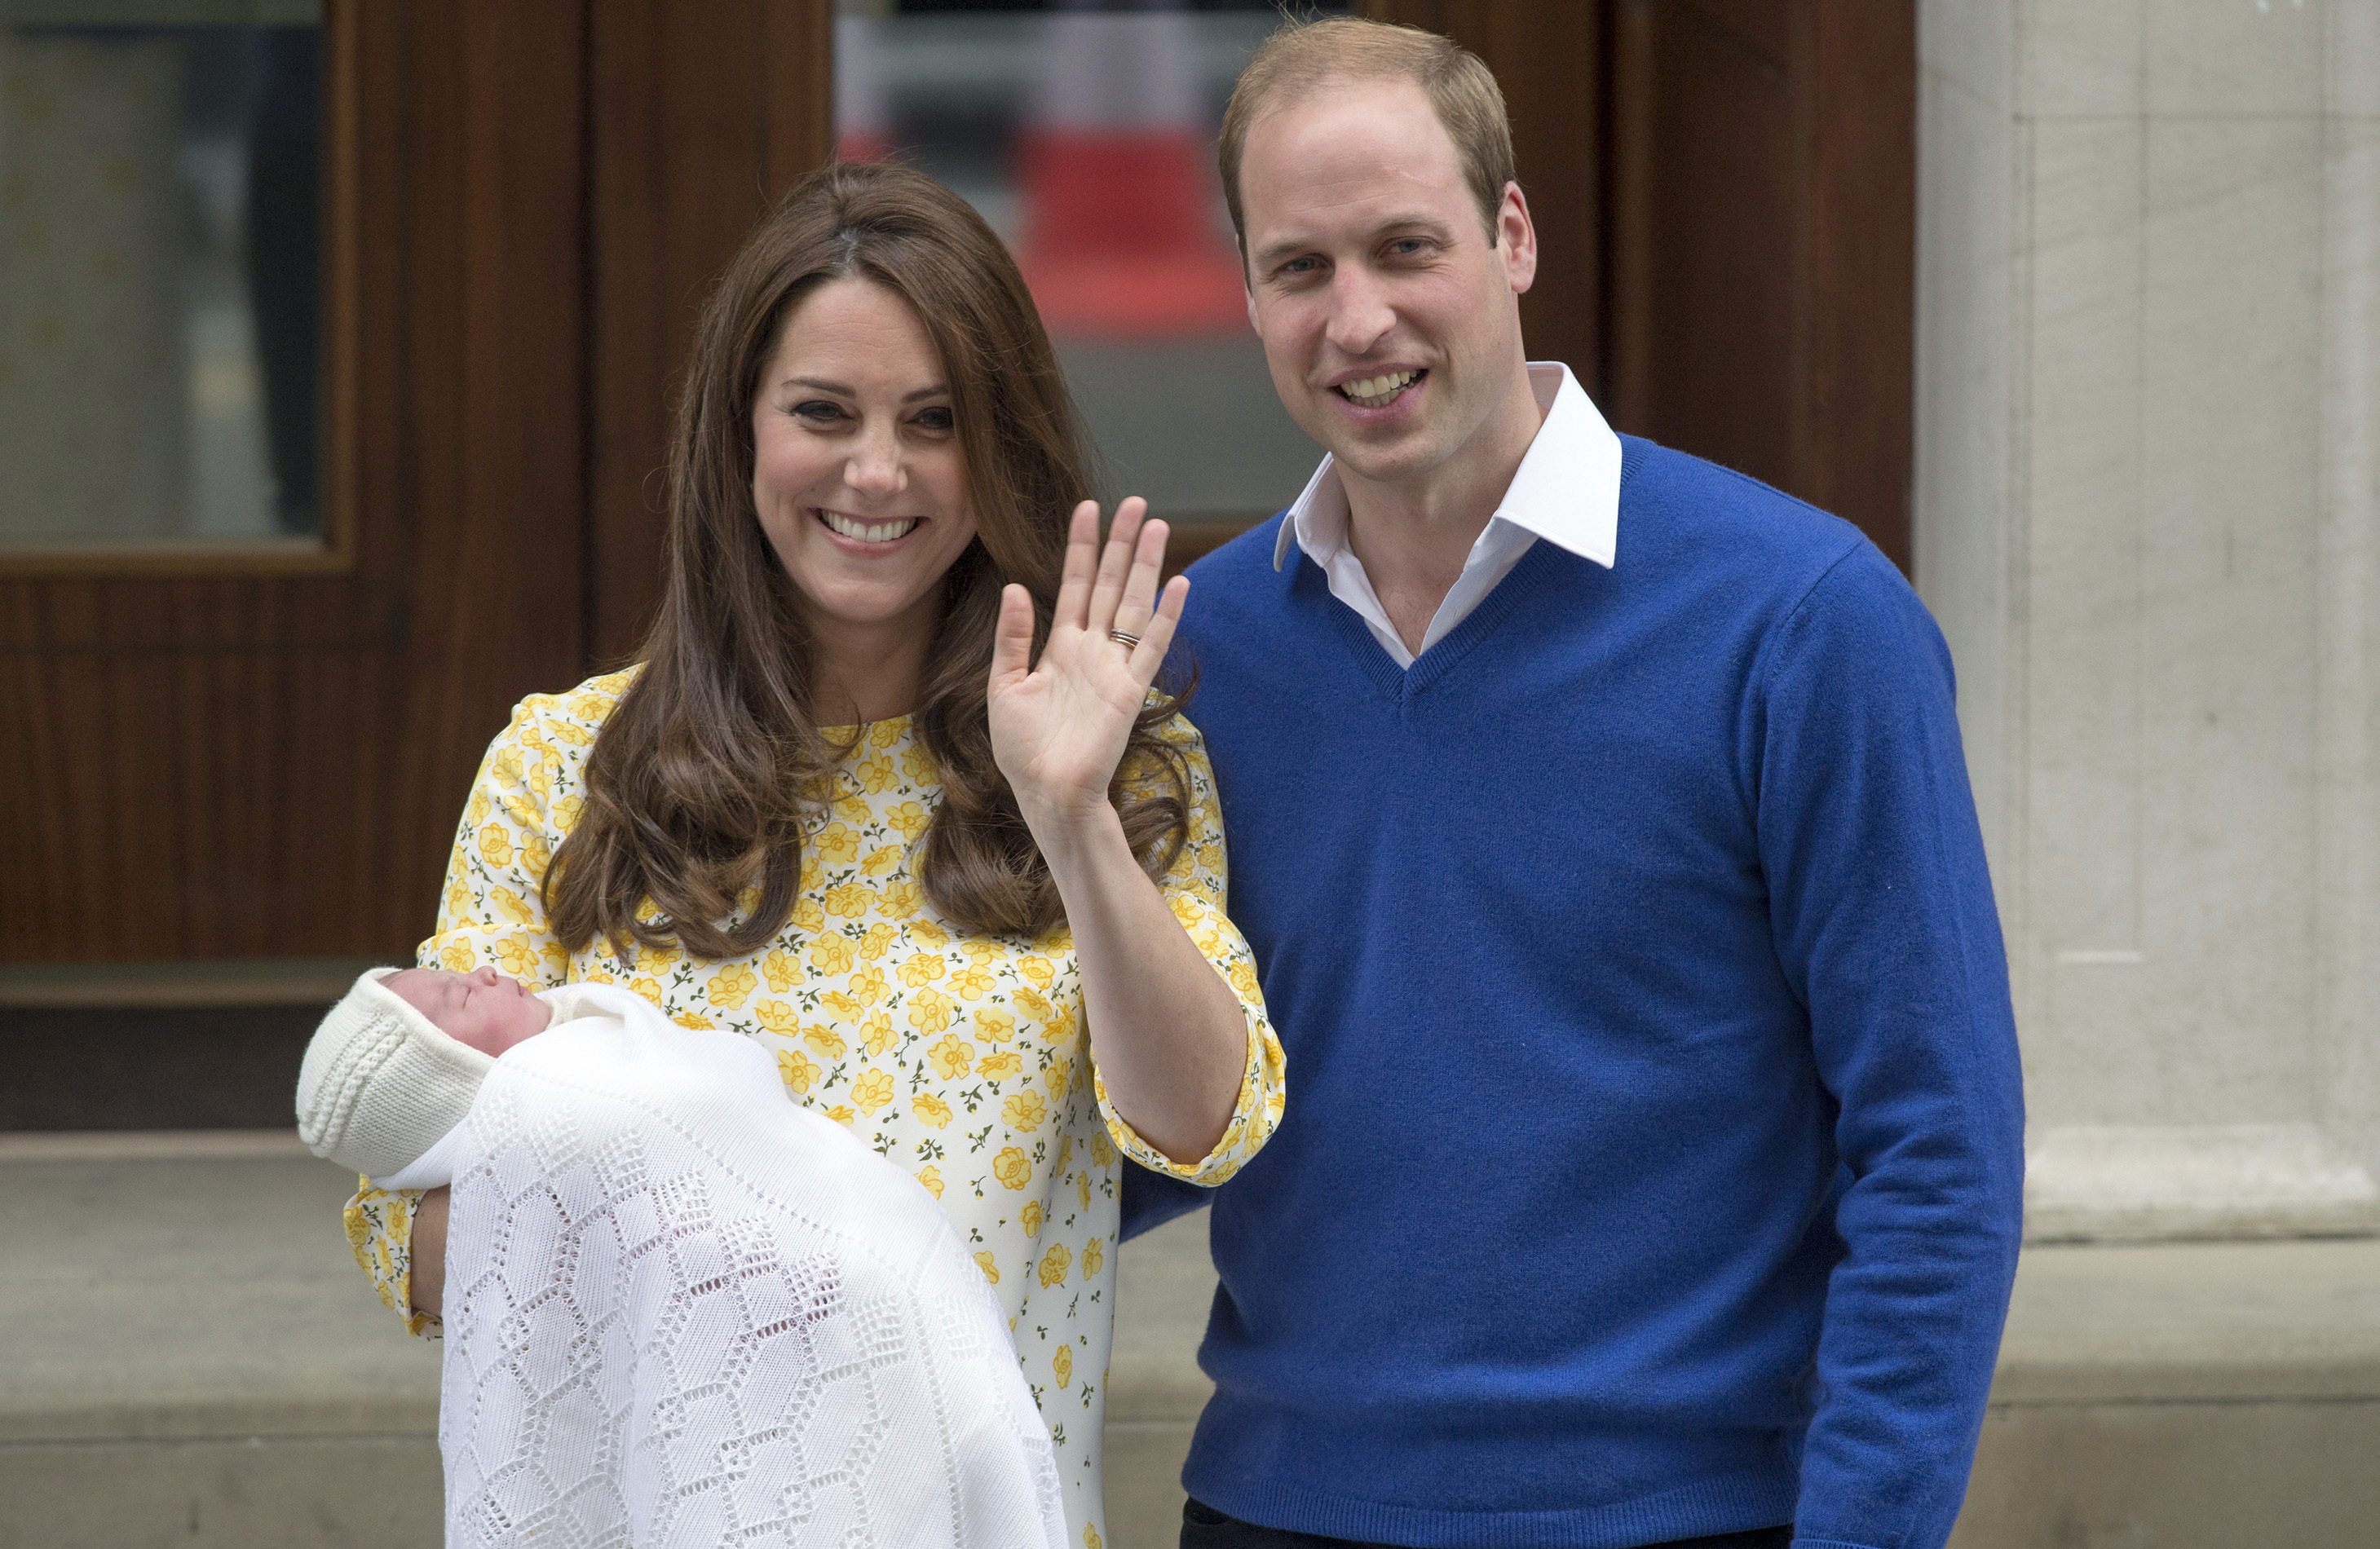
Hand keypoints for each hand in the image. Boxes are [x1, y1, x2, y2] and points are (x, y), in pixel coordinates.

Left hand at [987, 498, 1188, 837]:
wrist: (1047, 794)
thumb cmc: (1023, 750)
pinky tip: (1179, 583)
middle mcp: (1092, 650)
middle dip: (1121, 543)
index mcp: (1060, 647)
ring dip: (1146, 566)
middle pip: (1111, 585)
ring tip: (1156, 526)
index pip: (1075, 584)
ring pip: (1134, 605)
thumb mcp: (1004, 687)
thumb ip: (1012, 637)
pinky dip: (1167, 616)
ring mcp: (1114, 668)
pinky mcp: (1131, 691)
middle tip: (1134, 503)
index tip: (1087, 508)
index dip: (1081, 547)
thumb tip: (1016, 586)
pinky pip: (1152, 647)